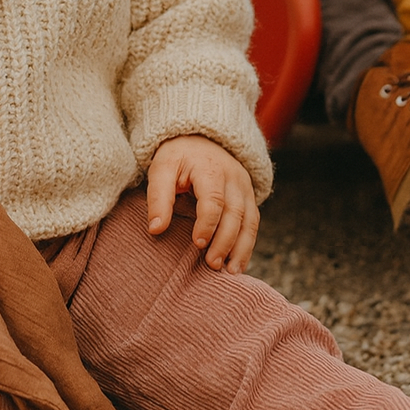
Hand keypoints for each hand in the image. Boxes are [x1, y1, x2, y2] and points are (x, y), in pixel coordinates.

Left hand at [146, 134, 258, 273]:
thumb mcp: (162, 168)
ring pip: (250, 220)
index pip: (214, 199)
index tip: (196, 243)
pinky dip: (248, 245)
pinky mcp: (248, 196)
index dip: (208, 223)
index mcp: (210, 168)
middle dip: (225, 241)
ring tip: (230, 272)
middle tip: (212, 264)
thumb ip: (158, 197)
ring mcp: (244, 187)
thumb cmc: (178, 156)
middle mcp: (233, 177)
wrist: (201, 137)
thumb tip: (155, 229)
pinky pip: (254, 222)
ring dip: (241, 248)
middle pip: (235, 212)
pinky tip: (238, 264)